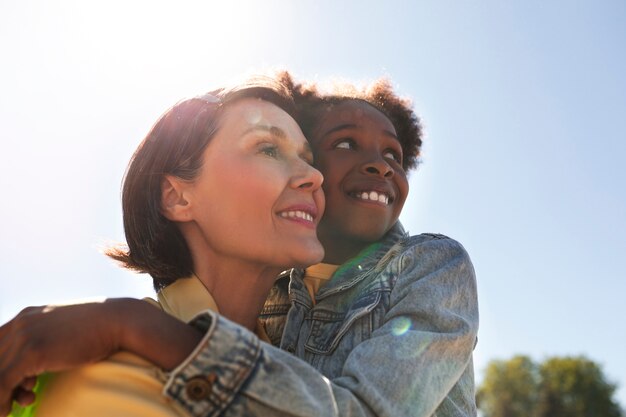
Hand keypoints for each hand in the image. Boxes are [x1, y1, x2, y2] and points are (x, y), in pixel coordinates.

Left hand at [0, 298, 202, 415]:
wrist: (117, 321)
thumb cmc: (97, 330)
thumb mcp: (64, 330)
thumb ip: (47, 339)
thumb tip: (36, 364)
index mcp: (26, 317)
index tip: (6, 385)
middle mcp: (20, 323)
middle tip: (6, 400)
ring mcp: (25, 336)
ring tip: (11, 407)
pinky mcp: (32, 352)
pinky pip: (3, 381)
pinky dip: (2, 399)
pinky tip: (12, 408)